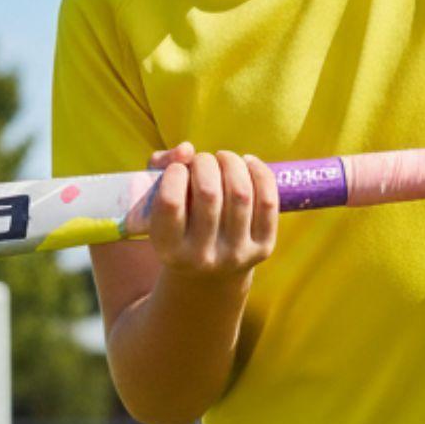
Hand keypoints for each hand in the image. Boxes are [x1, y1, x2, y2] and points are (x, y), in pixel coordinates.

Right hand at [143, 141, 278, 278]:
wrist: (208, 273)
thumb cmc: (178, 224)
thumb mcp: (156, 202)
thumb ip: (161, 167)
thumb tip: (186, 150)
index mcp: (169, 249)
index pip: (171, 202)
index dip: (175, 172)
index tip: (178, 168)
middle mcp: (202, 257)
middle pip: (209, 193)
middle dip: (205, 162)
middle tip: (202, 160)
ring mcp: (235, 255)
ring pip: (240, 193)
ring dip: (231, 162)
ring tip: (223, 158)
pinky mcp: (263, 248)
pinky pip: (268, 201)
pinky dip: (259, 172)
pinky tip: (247, 163)